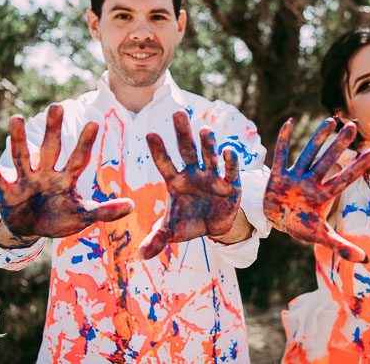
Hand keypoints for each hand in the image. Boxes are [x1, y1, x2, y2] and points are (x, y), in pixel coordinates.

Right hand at [0, 104, 133, 244]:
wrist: (31, 229)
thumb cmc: (59, 218)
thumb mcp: (83, 217)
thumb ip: (105, 212)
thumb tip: (133, 206)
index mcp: (66, 179)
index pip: (78, 159)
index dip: (84, 143)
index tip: (94, 122)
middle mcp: (46, 174)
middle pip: (50, 149)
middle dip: (53, 130)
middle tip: (57, 105)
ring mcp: (25, 181)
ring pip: (23, 157)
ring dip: (19, 139)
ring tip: (18, 118)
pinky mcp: (6, 193)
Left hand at [139, 111, 241, 258]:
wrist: (215, 226)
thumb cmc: (190, 222)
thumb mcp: (172, 232)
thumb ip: (156, 240)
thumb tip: (139, 256)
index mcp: (176, 181)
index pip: (164, 163)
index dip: (158, 150)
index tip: (149, 133)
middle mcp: (194, 173)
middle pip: (187, 150)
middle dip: (182, 133)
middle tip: (177, 113)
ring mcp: (212, 176)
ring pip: (209, 155)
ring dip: (207, 143)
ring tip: (204, 129)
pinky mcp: (230, 184)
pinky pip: (230, 171)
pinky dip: (230, 161)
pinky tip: (228, 151)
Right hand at [264, 117, 369, 261]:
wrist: (278, 220)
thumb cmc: (300, 226)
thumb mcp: (320, 236)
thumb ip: (341, 246)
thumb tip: (365, 260)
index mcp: (323, 196)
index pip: (345, 178)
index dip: (359, 166)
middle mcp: (312, 182)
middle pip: (328, 160)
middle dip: (339, 144)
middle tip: (353, 126)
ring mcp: (296, 177)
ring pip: (308, 153)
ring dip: (318, 137)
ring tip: (330, 120)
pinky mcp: (279, 176)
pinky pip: (281, 155)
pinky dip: (283, 139)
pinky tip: (290, 122)